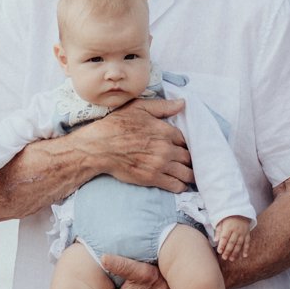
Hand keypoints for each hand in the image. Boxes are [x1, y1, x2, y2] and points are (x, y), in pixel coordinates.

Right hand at [74, 100, 192, 191]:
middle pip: (189, 157)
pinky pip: (176, 185)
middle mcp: (166, 148)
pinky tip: (180, 184)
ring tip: (189, 176)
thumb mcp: (139, 108)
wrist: (99, 147)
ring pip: (186, 173)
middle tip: (189, 163)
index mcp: (165, 130)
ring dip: (190, 175)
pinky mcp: (152, 178)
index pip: (186, 139)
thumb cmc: (116, 125)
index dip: (185, 144)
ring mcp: (160, 164)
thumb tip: (183, 103)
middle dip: (190, 160)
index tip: (184, 147)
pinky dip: (181, 186)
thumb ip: (162, 107)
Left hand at [213, 216, 251, 262]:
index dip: (222, 245)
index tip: (219, 251)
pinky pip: (247, 242)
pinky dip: (246, 249)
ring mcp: (243, 233)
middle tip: (224, 257)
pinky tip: (244, 256)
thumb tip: (215, 241)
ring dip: (235, 252)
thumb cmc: (228, 219)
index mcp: (228, 227)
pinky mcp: (247, 234)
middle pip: (232, 242)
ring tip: (231, 259)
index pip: (224, 237)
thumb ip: (218, 231)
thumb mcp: (221, 222)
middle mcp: (236, 230)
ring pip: (239, 244)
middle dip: (228, 251)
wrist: (240, 212)